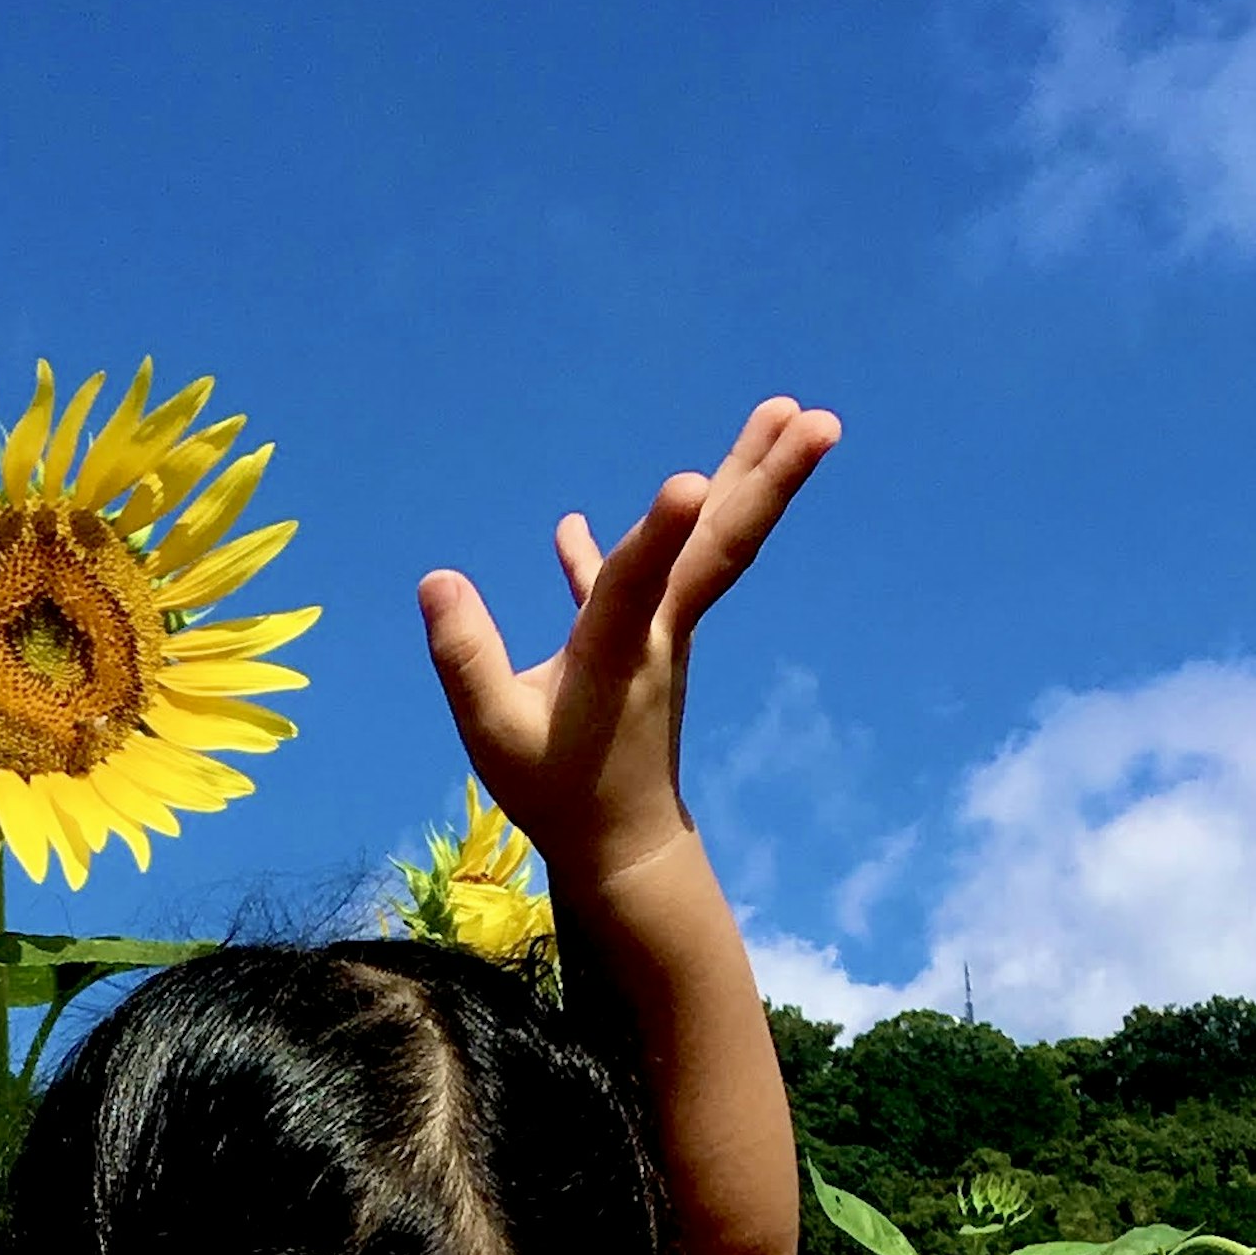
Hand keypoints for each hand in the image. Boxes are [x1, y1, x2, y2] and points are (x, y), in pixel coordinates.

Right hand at [419, 394, 840, 909]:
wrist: (621, 843)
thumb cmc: (558, 792)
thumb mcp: (494, 735)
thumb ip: (465, 658)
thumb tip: (435, 580)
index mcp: (615, 653)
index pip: (640, 581)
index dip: (659, 532)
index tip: (689, 479)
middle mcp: (655, 631)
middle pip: (720, 544)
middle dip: (768, 480)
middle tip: (819, 420)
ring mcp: (660, 632)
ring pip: (708, 544)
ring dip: (746, 476)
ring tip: (786, 411)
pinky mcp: (645, 642)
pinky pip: (645, 577)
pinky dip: (632, 542)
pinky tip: (570, 526)